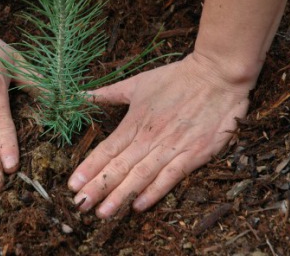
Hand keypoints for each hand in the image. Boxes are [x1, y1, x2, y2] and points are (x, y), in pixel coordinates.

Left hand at [68, 53, 251, 217]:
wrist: (217, 75)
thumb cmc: (176, 78)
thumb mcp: (138, 82)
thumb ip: (109, 93)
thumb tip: (82, 95)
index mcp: (135, 121)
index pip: (107, 149)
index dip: (89, 168)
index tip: (72, 185)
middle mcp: (149, 138)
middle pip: (119, 167)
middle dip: (98, 188)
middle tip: (80, 206)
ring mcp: (172, 147)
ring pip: (140, 176)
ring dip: (120, 196)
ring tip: (103, 213)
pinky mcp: (194, 154)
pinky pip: (171, 177)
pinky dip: (154, 192)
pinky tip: (138, 206)